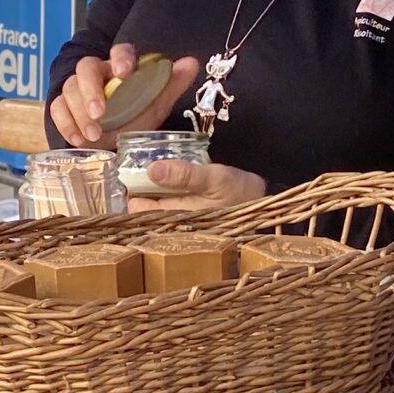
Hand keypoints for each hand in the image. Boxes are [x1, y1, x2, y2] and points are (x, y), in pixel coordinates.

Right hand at [50, 43, 201, 149]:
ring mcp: (76, 89)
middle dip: (91, 90)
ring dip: (79, 112)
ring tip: (93, 135)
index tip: (124, 72)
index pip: (118, 51)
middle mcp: (96, 74)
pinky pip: (56, 108)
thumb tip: (192, 62)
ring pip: (69, 89)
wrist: (112, 141)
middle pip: (85, 68)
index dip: (120, 58)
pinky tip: (77, 138)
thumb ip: (171, 84)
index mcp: (119, 67)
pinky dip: (65, 123)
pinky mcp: (62, 106)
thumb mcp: (155, 103)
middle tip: (100, 113)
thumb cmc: (133, 117)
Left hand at [132, 158, 264, 210]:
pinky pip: (165, 204)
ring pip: (153, 206)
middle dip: (138, 190)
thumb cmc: (240, 192)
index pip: (138, 210)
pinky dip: (162, 192)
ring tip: (152, 172)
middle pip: (142, 209)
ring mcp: (180, 221)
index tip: (131, 173)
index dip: (132, 191)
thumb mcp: (215, 178)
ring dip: (149, 190)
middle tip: (138, 169)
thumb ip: (184, 175)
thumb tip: (151, 170)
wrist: (262, 203)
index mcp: (176, 218)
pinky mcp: (187, 215)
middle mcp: (174, 224)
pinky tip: (165, 180)